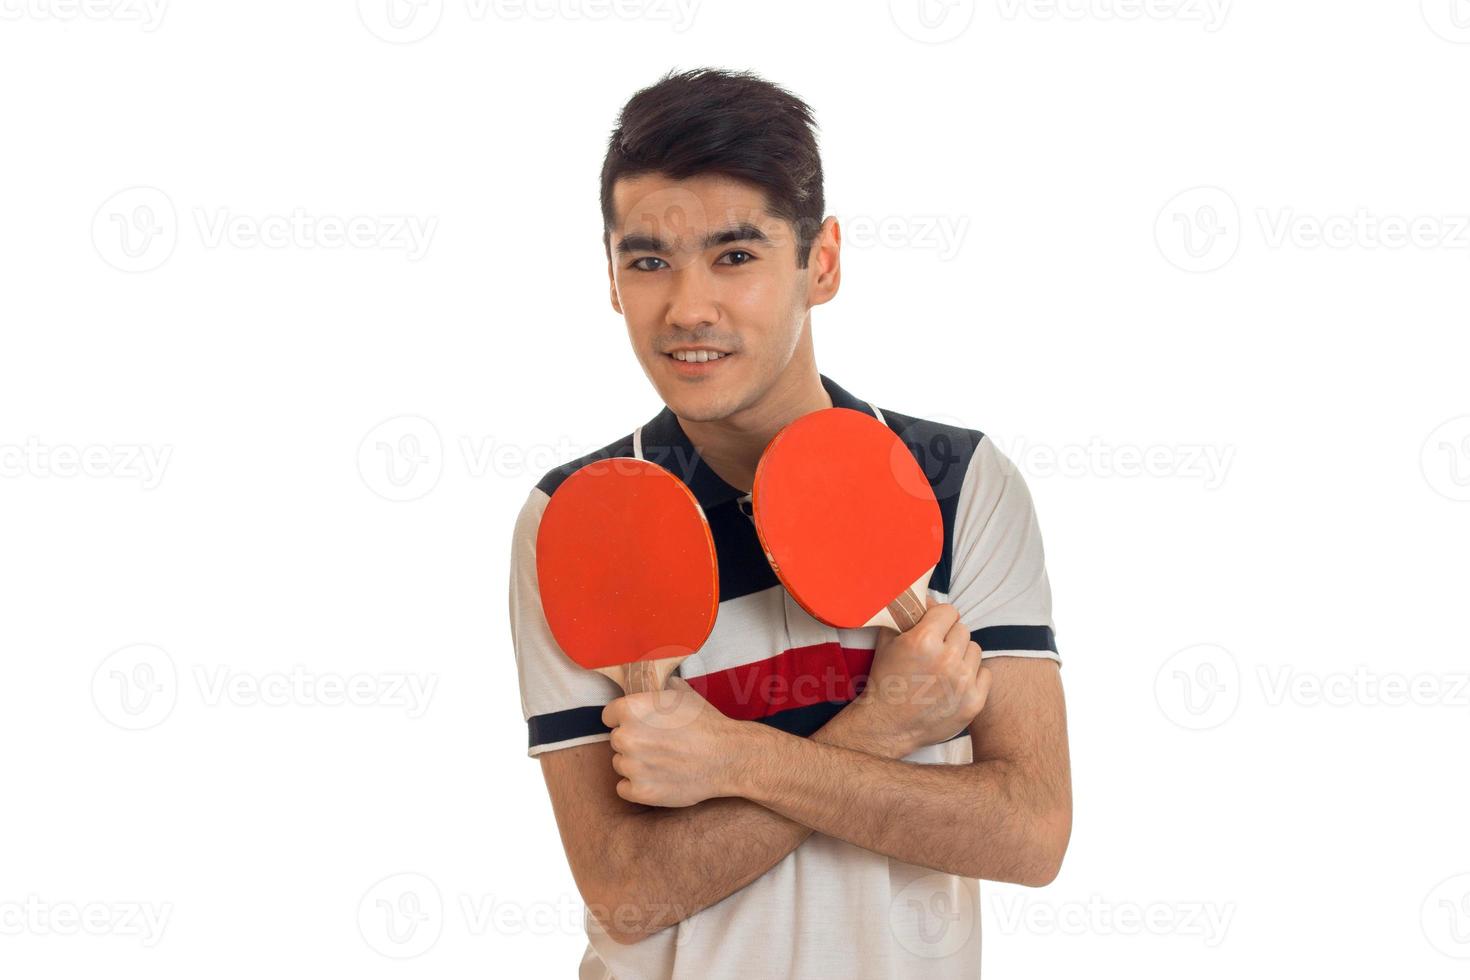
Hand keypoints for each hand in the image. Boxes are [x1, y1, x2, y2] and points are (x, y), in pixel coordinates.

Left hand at [601, 677, 751, 807]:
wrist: (728, 757)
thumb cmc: (707, 724)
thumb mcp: (684, 695)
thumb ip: (663, 688)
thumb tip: (662, 680)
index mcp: (631, 709)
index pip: (609, 715)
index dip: (625, 720)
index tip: (639, 725)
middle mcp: (626, 737)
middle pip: (616, 741)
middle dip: (633, 742)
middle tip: (658, 745)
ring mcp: (632, 766)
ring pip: (620, 765)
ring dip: (636, 765)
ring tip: (663, 762)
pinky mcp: (640, 791)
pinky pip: (624, 788)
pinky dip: (638, 787)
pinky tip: (658, 779)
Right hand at [853, 597, 991, 755]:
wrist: (887, 725)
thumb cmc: (885, 680)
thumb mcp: (888, 641)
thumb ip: (906, 615)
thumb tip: (924, 598)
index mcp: (924, 640)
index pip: (949, 611)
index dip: (938, 618)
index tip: (932, 627)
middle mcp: (946, 659)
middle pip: (963, 629)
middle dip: (949, 636)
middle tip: (935, 650)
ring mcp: (962, 682)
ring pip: (975, 650)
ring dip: (962, 655)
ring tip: (943, 668)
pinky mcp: (973, 702)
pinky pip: (985, 673)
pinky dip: (973, 676)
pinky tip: (954, 683)